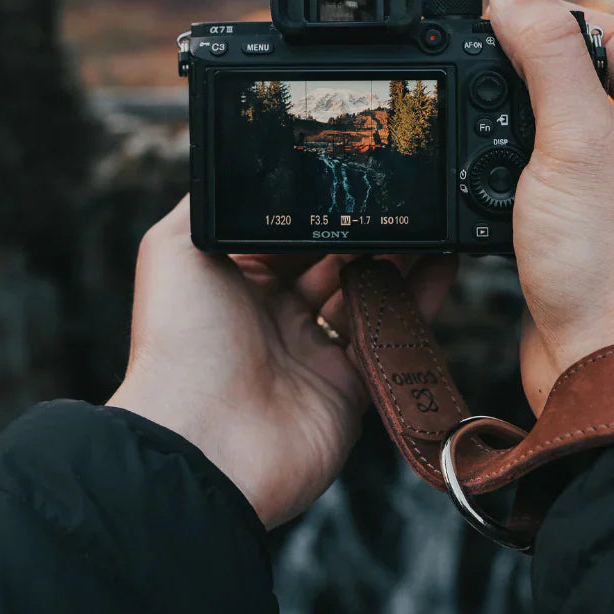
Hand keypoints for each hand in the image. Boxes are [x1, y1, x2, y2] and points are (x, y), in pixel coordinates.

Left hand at [107, 197, 454, 528]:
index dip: (318, 206)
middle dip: (364, 228)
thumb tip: (231, 170)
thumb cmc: (179, 342)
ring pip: (367, 292)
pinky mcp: (348, 386)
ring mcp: (313, 351)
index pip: (287, 232)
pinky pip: (391, 336)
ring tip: (428, 220)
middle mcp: (274, 314)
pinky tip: (441, 264)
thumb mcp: (172, 251)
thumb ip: (204, 206)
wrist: (204, 443)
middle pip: (333, 259)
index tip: (350, 176)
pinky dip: (420, 301)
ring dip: (399, 257)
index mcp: (236, 281)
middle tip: (397, 195)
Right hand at [487, 0, 613, 413]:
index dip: (557, 14)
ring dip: (511, 117)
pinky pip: (538, 181)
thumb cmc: (608, 264)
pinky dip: (504, 169)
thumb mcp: (575, 139)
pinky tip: (474, 175)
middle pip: (582, 81)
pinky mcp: (578, 237)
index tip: (500, 10)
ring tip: (467, 111)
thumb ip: (546, 54)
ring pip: (555, 133)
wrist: (603, 371)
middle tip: (474, 55)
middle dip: (527, 64)